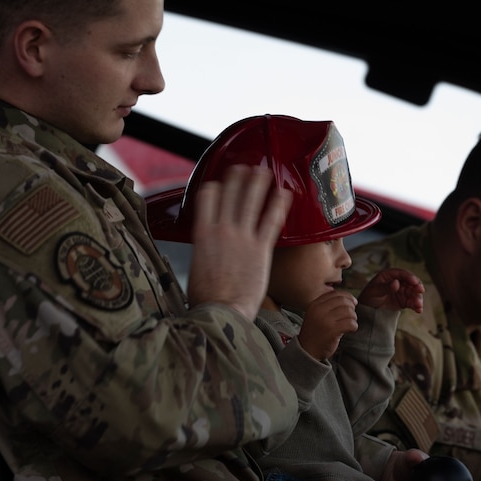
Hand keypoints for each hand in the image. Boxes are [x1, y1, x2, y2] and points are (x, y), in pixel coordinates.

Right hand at [186, 165, 291, 319]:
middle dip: (238, 178)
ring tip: (263, 172)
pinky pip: (271, 220)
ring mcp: (242, 237)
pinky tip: (284, 194)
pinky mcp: (260, 248)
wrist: (220, 313)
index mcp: (202, 234)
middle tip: (244, 167)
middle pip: (230, 194)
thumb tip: (205, 256)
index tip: (220, 182)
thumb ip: (204, 254)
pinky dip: (278, 204)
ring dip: (257, 183)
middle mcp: (221, 230)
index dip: (215, 187)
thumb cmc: (206, 299)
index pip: (207, 198)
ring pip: (251, 201)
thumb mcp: (196, 269)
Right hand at [296, 290, 357, 359]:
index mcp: (315, 304)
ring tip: (349, 324)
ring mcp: (325, 320)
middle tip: (352, 316)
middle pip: (344, 301)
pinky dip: (354, 326)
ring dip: (353, 318)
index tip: (353, 303)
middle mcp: (319, 310)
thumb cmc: (315, 333)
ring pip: (349, 311)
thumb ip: (328, 305)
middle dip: (352, 307)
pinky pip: (350, 323)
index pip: (336, 294)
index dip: (347, 297)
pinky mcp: (332, 331)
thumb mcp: (316, 314)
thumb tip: (350, 299)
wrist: (307, 351)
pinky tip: (350, 330)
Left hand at [357, 268, 423, 312]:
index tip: (415, 282)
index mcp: (389, 275)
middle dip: (417, 287)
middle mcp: (397, 282)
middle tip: (420, 291)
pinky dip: (416, 306)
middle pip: (411, 282)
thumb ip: (385, 287)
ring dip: (418, 298)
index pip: (402, 274)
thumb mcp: (375, 291)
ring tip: (418, 305)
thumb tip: (397, 283)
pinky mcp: (404, 301)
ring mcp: (402, 292)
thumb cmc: (368, 297)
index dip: (410, 277)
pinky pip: (412, 302)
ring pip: (413, 293)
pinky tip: (419, 310)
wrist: (367, 310)